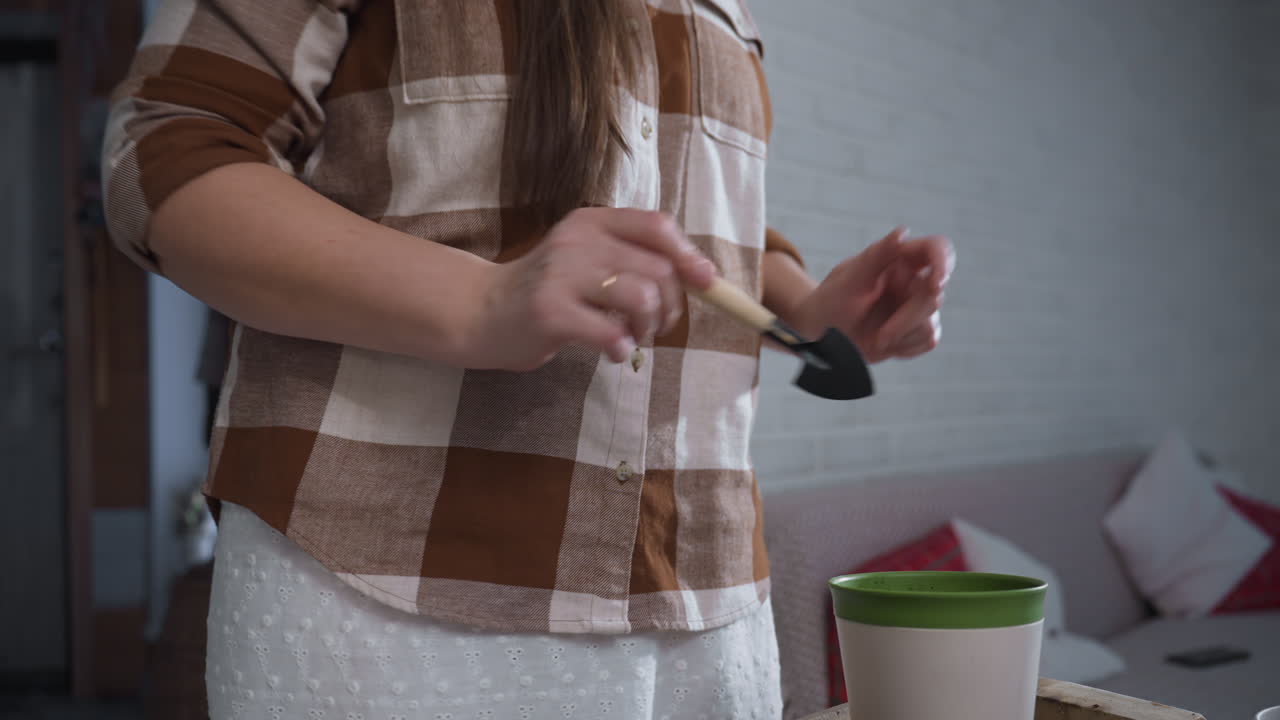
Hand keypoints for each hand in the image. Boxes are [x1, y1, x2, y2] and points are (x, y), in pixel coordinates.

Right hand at [464, 208, 716, 370]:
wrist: (481, 311)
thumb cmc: (548, 290)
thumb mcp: (588, 258)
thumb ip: (635, 259)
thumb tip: (705, 276)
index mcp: (591, 222)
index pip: (657, 226)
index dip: (689, 255)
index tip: (705, 282)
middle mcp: (577, 240)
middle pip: (658, 269)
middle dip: (671, 306)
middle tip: (655, 325)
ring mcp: (561, 275)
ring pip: (640, 297)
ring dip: (648, 327)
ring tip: (633, 337)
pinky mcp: (550, 312)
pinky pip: (610, 333)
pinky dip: (622, 348)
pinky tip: (611, 352)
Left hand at [793, 226, 953, 362]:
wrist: (820, 335)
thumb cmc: (830, 301)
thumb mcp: (849, 279)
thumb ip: (877, 255)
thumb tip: (901, 232)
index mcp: (899, 259)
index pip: (935, 249)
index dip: (944, 262)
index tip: (937, 283)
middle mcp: (912, 281)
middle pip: (934, 295)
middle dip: (907, 319)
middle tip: (881, 336)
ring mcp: (916, 306)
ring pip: (931, 322)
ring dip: (901, 335)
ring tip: (875, 338)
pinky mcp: (917, 329)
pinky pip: (928, 340)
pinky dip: (905, 347)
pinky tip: (883, 343)